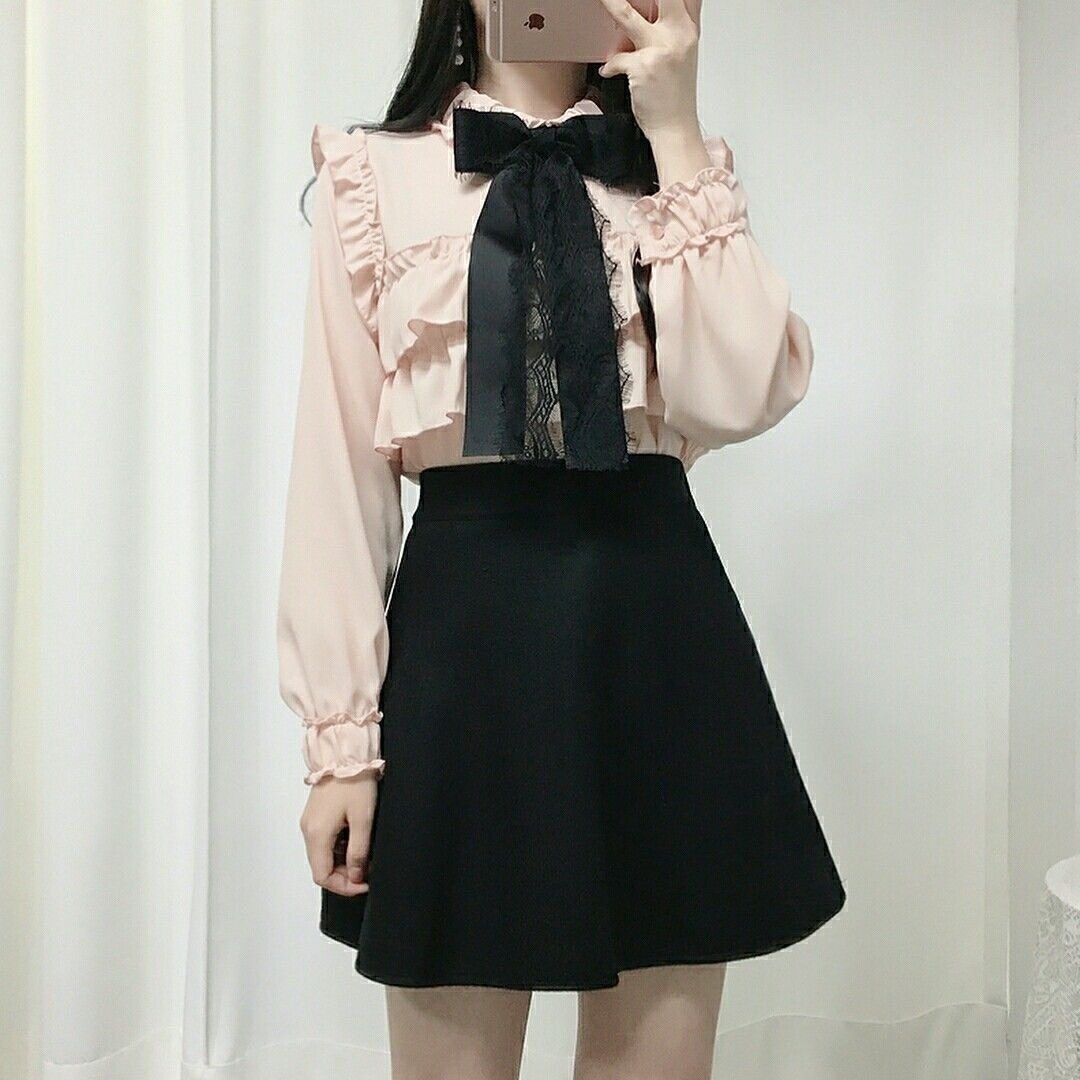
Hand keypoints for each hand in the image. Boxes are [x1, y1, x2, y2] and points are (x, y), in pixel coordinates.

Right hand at [300, 774, 378, 895]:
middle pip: (321, 867)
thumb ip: (358, 851)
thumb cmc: (355, 781)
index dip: (344, 886)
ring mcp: (310, 822)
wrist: (347, 753)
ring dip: (343, 861)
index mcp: (317, 834)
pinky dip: (339, 847)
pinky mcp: (316, 814)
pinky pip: (324, 840)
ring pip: (323, 855)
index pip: (322, 876)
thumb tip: (356, 876)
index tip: (364, 883)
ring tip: (365, 854)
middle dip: (345, 875)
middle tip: (368, 870)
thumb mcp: (363, 819)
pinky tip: (356, 840)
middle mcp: (308, 829)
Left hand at [594, 0, 703, 139]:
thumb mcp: (681, 56)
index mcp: (688, 30)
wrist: (675, 129)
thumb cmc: (675, 97)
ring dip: (611, 4)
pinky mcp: (643, 67)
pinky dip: (611, 65)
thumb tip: (647, 15)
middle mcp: (678, 35)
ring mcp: (661, 49)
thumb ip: (670, 30)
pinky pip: (617, 57)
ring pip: (627, 15)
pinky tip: (611, 72)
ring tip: (603, 0)